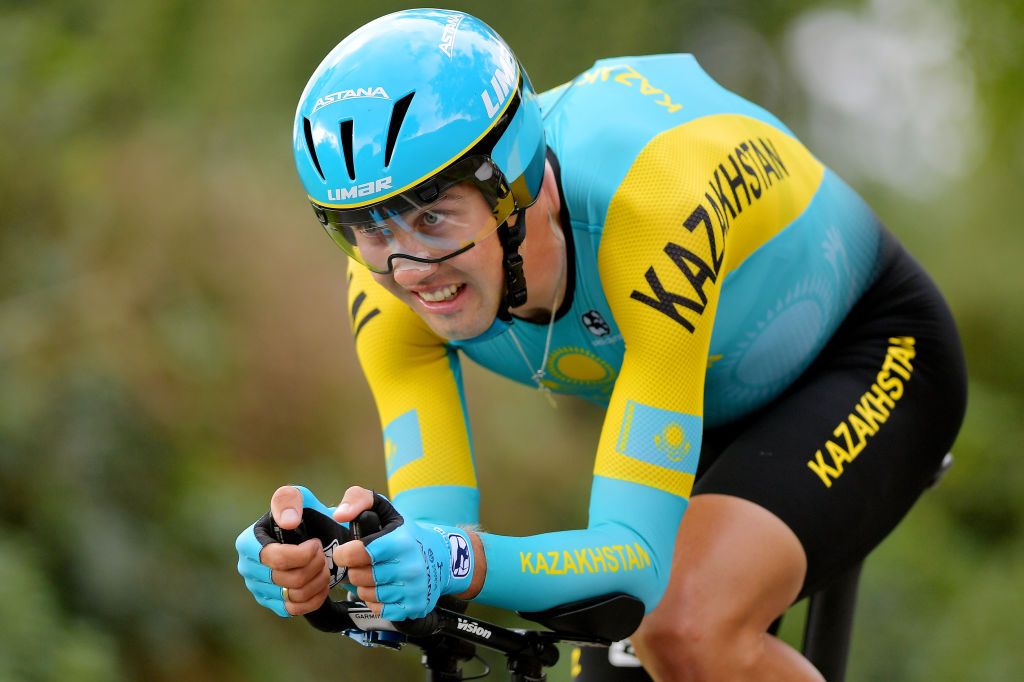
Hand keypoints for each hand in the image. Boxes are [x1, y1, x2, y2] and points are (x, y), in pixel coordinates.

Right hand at [235, 485, 350, 616]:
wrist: (313, 535)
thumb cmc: (303, 515)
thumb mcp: (299, 497)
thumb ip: (290, 500)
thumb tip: (288, 522)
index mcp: (248, 542)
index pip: (275, 558)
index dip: (302, 555)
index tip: (315, 543)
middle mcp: (247, 567)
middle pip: (287, 579)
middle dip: (314, 566)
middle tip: (323, 554)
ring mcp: (257, 587)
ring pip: (293, 595)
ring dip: (318, 581)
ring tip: (324, 566)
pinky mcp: (270, 602)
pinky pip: (294, 609)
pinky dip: (315, 597)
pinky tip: (321, 583)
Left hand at [333, 487, 474, 620]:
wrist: (444, 558)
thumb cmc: (408, 534)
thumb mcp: (387, 509)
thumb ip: (359, 500)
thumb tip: (339, 515)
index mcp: (400, 542)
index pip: (358, 553)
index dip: (345, 554)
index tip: (346, 552)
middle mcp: (409, 567)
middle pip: (359, 576)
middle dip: (356, 569)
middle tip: (365, 563)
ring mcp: (413, 590)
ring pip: (366, 595)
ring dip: (365, 585)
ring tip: (376, 574)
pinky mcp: (414, 607)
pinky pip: (378, 609)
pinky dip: (377, 600)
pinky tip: (386, 587)